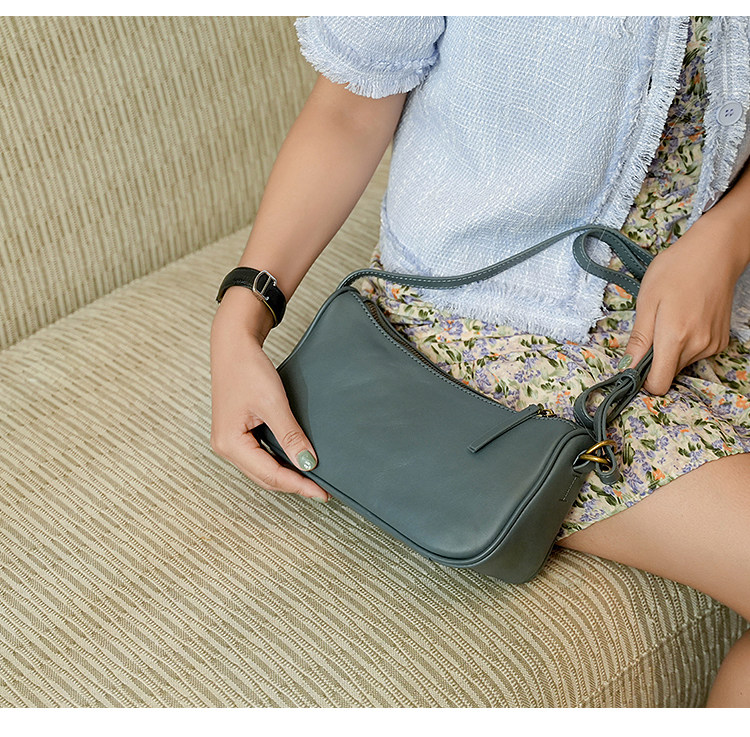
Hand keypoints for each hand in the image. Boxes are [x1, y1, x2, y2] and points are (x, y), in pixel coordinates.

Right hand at [209, 293, 329, 501]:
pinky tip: (296, 463)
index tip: (321, 492)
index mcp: (230, 443)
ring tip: (312, 481)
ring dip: (286, 476)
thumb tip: (308, 463)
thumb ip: (290, 436)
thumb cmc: (248, 370)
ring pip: (262, 469)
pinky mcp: (237, 433)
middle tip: (321, 491)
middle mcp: (226, 447)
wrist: (234, 346)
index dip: (297, 485)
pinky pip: (260, 457)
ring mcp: (230, 441)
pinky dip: (279, 462)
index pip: (269, 474)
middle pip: (264, 477)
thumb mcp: (273, 403)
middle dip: (293, 484)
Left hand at [621, 219, 747, 395]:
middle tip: (651, 330)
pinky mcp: (720, 341)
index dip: (642, 379)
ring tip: (670, 319)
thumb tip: (627, 368)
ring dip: (669, 350)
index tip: (633, 364)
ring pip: (680, 364)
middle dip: (654, 360)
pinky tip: (685, 319)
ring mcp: (712, 345)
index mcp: (675, 337)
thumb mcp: (646, 301)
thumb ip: (639, 340)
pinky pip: (695, 354)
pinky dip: (685, 344)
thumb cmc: (675, 270)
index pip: (658, 384)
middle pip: (668, 373)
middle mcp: (698, 346)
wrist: (714, 252)